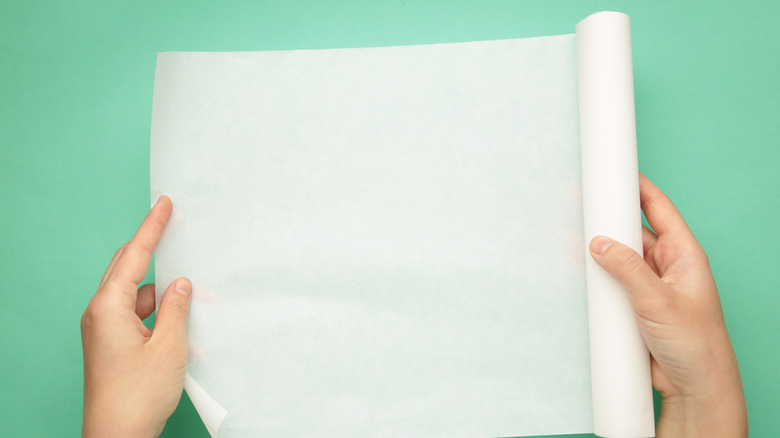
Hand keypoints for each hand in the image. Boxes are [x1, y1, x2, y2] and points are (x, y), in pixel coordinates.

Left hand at [81, 196, 190, 437]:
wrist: (117, 437)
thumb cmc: (137, 396)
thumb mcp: (168, 346)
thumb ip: (177, 309)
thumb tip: (180, 283)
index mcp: (108, 307)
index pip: (134, 256)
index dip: (151, 228)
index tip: (163, 204)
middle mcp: (100, 314)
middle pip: (127, 268)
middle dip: (150, 248)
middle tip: (171, 225)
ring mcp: (104, 331)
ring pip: (134, 293)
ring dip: (159, 286)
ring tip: (190, 281)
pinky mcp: (112, 346)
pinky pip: (135, 314)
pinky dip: (156, 308)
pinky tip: (179, 313)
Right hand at [589, 174, 746, 436]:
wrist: (693, 387)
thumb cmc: (696, 344)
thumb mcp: (658, 301)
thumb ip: (627, 269)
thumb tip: (599, 243)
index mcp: (684, 255)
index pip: (659, 209)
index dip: (638, 186)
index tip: (615, 170)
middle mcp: (666, 266)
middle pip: (633, 231)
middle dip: (608, 218)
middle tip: (581, 202)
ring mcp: (649, 286)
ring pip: (619, 257)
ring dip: (598, 249)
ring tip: (570, 234)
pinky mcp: (634, 306)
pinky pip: (612, 282)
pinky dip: (595, 275)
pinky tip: (578, 269)